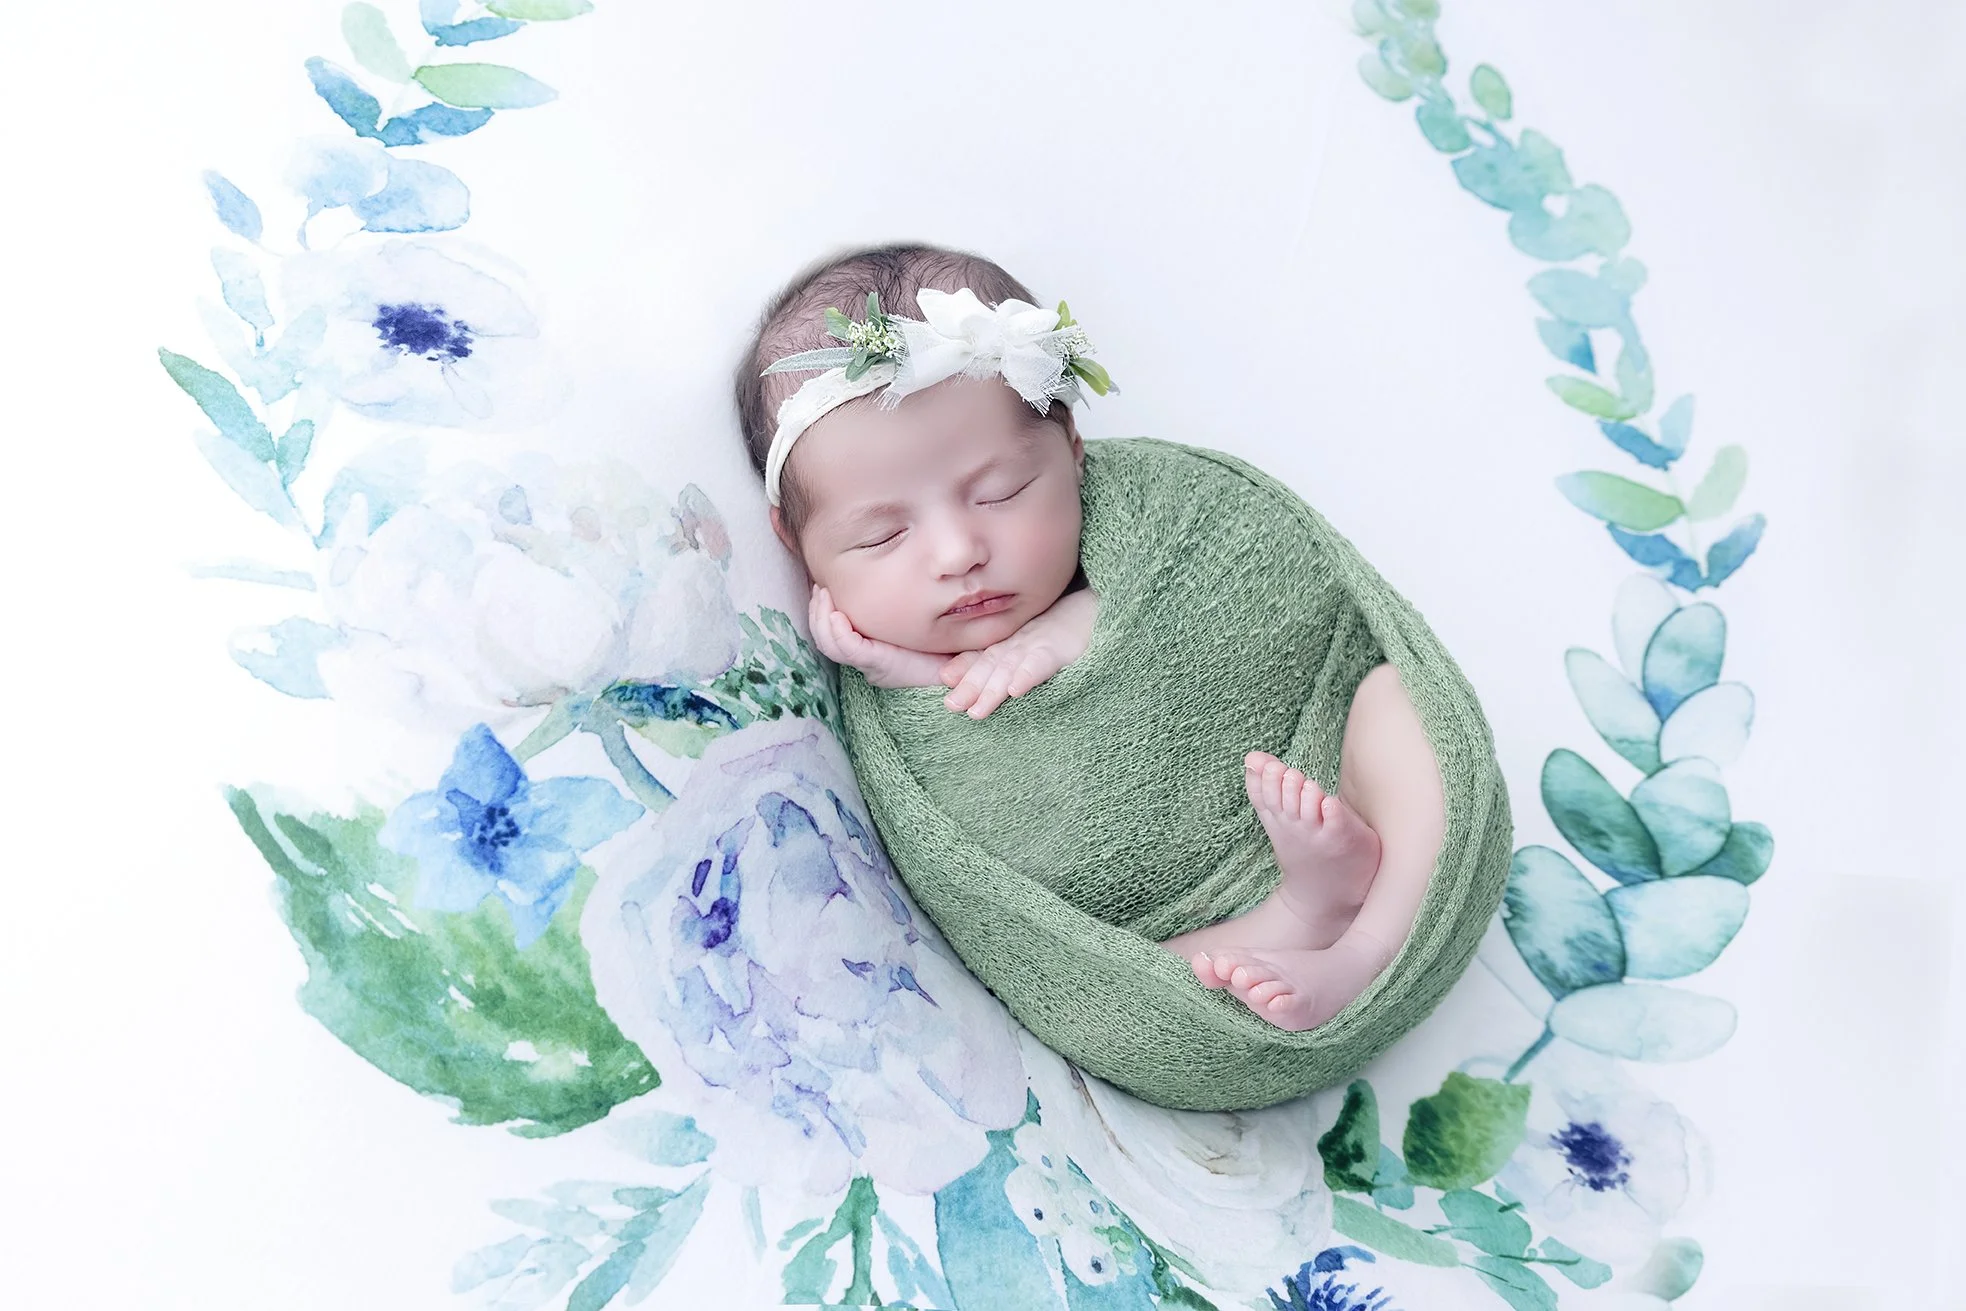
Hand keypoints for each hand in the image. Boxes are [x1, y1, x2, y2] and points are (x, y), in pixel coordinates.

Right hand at [807, 585, 949, 688]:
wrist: (963, 673)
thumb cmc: (945, 647)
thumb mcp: (920, 622)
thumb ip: (906, 603)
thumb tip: (902, 568)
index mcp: (872, 648)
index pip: (835, 631)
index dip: (822, 610)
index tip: (822, 587)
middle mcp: (867, 657)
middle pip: (826, 638)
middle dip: (817, 611)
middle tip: (819, 588)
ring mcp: (871, 663)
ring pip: (830, 645)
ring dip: (822, 619)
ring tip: (823, 595)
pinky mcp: (880, 666)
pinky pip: (850, 651)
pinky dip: (840, 633)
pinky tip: (838, 616)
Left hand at [940, 588, 1099, 718]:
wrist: (1108, 604)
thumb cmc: (1076, 628)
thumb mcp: (1041, 644)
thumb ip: (1012, 658)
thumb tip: (974, 678)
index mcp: (1018, 640)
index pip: (987, 655)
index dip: (966, 667)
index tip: (945, 680)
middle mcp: (1026, 640)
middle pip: (993, 663)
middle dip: (971, 684)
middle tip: (951, 706)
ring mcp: (1045, 641)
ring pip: (1013, 665)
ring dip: (994, 687)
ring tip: (977, 710)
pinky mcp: (1067, 646)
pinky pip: (1045, 661)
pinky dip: (1029, 674)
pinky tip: (1016, 690)